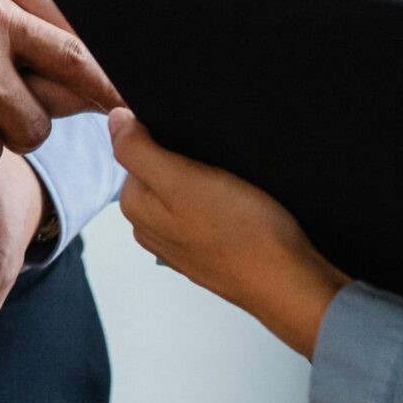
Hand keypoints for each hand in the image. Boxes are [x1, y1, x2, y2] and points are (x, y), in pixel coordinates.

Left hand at [107, 107, 350, 358]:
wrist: (289, 281)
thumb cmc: (240, 232)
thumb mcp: (180, 179)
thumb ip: (138, 150)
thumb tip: (113, 121)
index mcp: (135, 206)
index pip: (136, 150)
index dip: (164, 137)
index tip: (194, 147)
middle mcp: (149, 226)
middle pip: (158, 170)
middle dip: (185, 159)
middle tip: (217, 165)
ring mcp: (178, 241)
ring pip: (184, 190)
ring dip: (205, 179)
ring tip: (232, 184)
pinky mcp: (207, 248)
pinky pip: (206, 212)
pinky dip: (219, 201)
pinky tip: (239, 204)